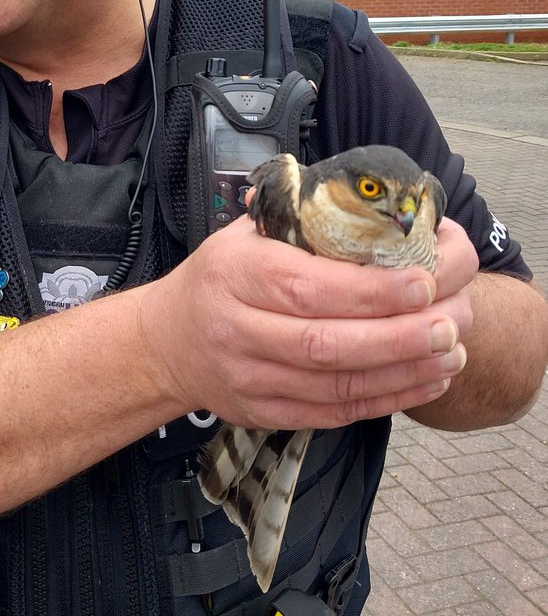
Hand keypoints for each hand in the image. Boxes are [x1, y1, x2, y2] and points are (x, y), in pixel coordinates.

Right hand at [140, 214, 475, 430]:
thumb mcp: (243, 235)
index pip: (306, 287)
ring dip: (401, 373)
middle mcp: (237, 327)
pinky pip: (331, 413)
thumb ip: (300, 220)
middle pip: (324, 343)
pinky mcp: (263, 412)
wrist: (164, 341)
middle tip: (450, 324)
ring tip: (451, 354)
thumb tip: (375, 202)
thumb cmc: (219, 278)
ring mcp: (248, 377)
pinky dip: (383, 400)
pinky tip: (423, 383)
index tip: (422, 283)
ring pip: (333, 386)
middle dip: (396, 337)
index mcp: (236, 273)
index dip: (368, 291)